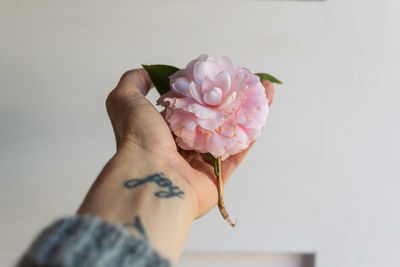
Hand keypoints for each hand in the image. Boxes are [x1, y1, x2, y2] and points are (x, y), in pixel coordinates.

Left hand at [105, 69, 273, 218]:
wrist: (150, 175)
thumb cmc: (138, 137)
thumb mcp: (124, 99)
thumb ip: (133, 82)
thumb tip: (149, 73)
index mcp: (166, 129)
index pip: (192, 104)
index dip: (209, 88)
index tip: (224, 73)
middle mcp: (185, 145)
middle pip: (215, 118)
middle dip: (233, 98)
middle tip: (249, 81)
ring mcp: (203, 162)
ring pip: (231, 132)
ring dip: (249, 111)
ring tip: (265, 89)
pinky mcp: (219, 177)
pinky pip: (240, 152)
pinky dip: (254, 131)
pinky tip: (265, 108)